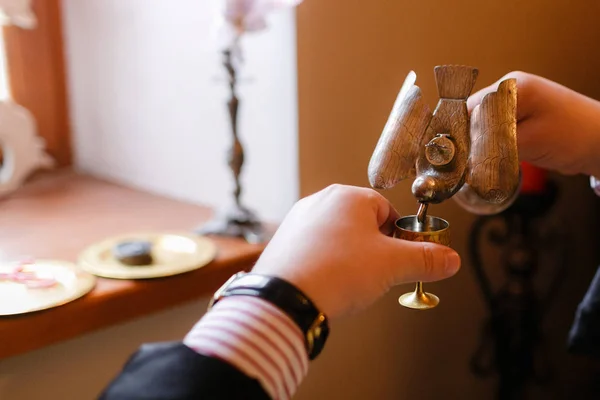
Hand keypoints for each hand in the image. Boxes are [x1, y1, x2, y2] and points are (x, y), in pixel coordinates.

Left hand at [252, 185, 460, 317]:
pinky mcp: (285, 241)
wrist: (286, 297)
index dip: (400, 237)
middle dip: (374, 249)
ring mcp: (299, 221)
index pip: (388, 211)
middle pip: (362, 223)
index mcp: (349, 197)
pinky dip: (325, 263)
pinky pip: (315, 249)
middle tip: (376, 273)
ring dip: (349, 257)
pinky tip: (327, 282)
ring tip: (350, 281)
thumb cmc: (335, 273)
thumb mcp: (392, 265)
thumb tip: (449, 258)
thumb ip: (425, 259)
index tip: (404, 256)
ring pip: (338, 237)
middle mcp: (321, 202)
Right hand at [468, 71, 599, 176]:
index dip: (461, 133)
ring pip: (482, 124)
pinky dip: (491, 144)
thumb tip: (465, 156)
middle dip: (469, 139)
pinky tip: (491, 157)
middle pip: (474, 115)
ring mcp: (516, 102)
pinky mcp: (521, 116)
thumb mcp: (529, 142)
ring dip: (479, 143)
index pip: (471, 108)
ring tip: (477, 162)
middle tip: (465, 163)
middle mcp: (511, 89)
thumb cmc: (574, 136)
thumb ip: (493, 145)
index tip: (456, 155)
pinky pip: (495, 129)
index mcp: (512, 86)